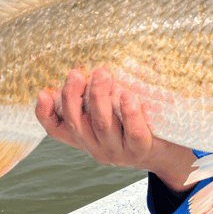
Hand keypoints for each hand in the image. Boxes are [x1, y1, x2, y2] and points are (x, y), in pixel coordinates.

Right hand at [35, 66, 196, 190]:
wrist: (170, 156)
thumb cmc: (141, 126)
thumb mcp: (116, 114)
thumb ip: (103, 96)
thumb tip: (101, 57)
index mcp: (88, 139)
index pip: (58, 130)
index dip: (45, 114)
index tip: (42, 93)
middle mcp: (98, 148)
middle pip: (77, 124)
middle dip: (73, 97)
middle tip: (76, 73)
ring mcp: (119, 152)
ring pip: (102, 125)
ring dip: (98, 98)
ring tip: (102, 74)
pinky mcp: (141, 151)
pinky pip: (132, 132)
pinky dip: (129, 113)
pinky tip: (127, 95)